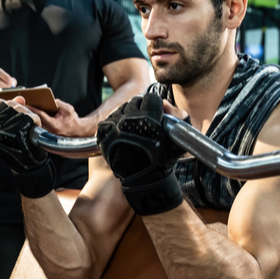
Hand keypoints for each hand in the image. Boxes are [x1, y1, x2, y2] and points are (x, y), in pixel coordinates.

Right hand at [0, 97, 54, 197]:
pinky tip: (30, 133)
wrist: (23, 164)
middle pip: (13, 105)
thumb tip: (20, 97)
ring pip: (24, 110)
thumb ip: (11, 110)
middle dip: (20, 114)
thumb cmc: (14, 147)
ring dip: (28, 119)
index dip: (10, 111)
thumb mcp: (8, 127)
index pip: (2, 103)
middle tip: (20, 129)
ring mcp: (11, 118)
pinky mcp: (24, 121)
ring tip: (24, 132)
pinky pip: (33, 116)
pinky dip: (36, 123)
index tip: (13, 121)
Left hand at [28, 99, 96, 136]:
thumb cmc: (73, 120)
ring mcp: (47, 134)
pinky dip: (36, 120)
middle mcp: (49, 131)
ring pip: (36, 124)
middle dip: (30, 113)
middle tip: (23, 106)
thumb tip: (49, 100)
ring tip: (26, 109)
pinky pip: (39, 126)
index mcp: (54, 125)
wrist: (77, 131)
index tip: (27, 104)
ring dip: (32, 117)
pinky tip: (32, 114)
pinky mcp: (46, 134)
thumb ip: (58, 103)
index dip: (33, 109)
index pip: (41, 115)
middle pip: (36, 120)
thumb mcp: (68, 109)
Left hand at [96, 94, 186, 215]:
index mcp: (148, 119)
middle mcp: (129, 120)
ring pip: (121, 109)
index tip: (156, 113)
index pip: (151, 98)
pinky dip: (115, 124)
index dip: (155, 105)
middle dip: (141, 109)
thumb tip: (164, 104)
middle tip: (144, 121)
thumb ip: (176, 116)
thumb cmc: (160, 160)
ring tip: (133, 128)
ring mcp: (113, 126)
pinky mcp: (103, 133)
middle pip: (135, 102)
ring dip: (127, 115)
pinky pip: (109, 120)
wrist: (141, 180)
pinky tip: (122, 133)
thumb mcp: (174, 137)